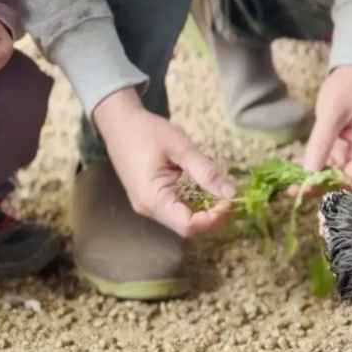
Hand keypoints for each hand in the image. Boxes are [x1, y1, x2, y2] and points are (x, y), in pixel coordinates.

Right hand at [93, 88, 236, 237]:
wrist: (119, 123)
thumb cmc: (146, 131)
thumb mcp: (181, 147)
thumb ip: (206, 171)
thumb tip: (232, 193)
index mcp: (153, 198)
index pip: (188, 226)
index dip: (213, 219)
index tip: (230, 201)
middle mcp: (148, 208)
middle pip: (186, 227)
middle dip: (212, 217)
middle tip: (230, 197)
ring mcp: (148, 205)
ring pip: (182, 221)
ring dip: (205, 212)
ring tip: (222, 195)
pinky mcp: (151, 199)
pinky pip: (176, 210)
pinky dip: (195, 205)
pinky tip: (207, 192)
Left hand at [301, 65, 351, 186]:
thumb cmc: (350, 89)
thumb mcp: (333, 114)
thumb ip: (322, 144)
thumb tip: (310, 174)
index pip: (351, 180)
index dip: (330, 189)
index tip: (306, 191)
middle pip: (339, 181)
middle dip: (316, 187)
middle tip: (290, 191)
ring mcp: (347, 152)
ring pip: (329, 173)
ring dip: (310, 179)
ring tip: (287, 185)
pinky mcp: (336, 146)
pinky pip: (323, 161)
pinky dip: (309, 166)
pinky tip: (292, 171)